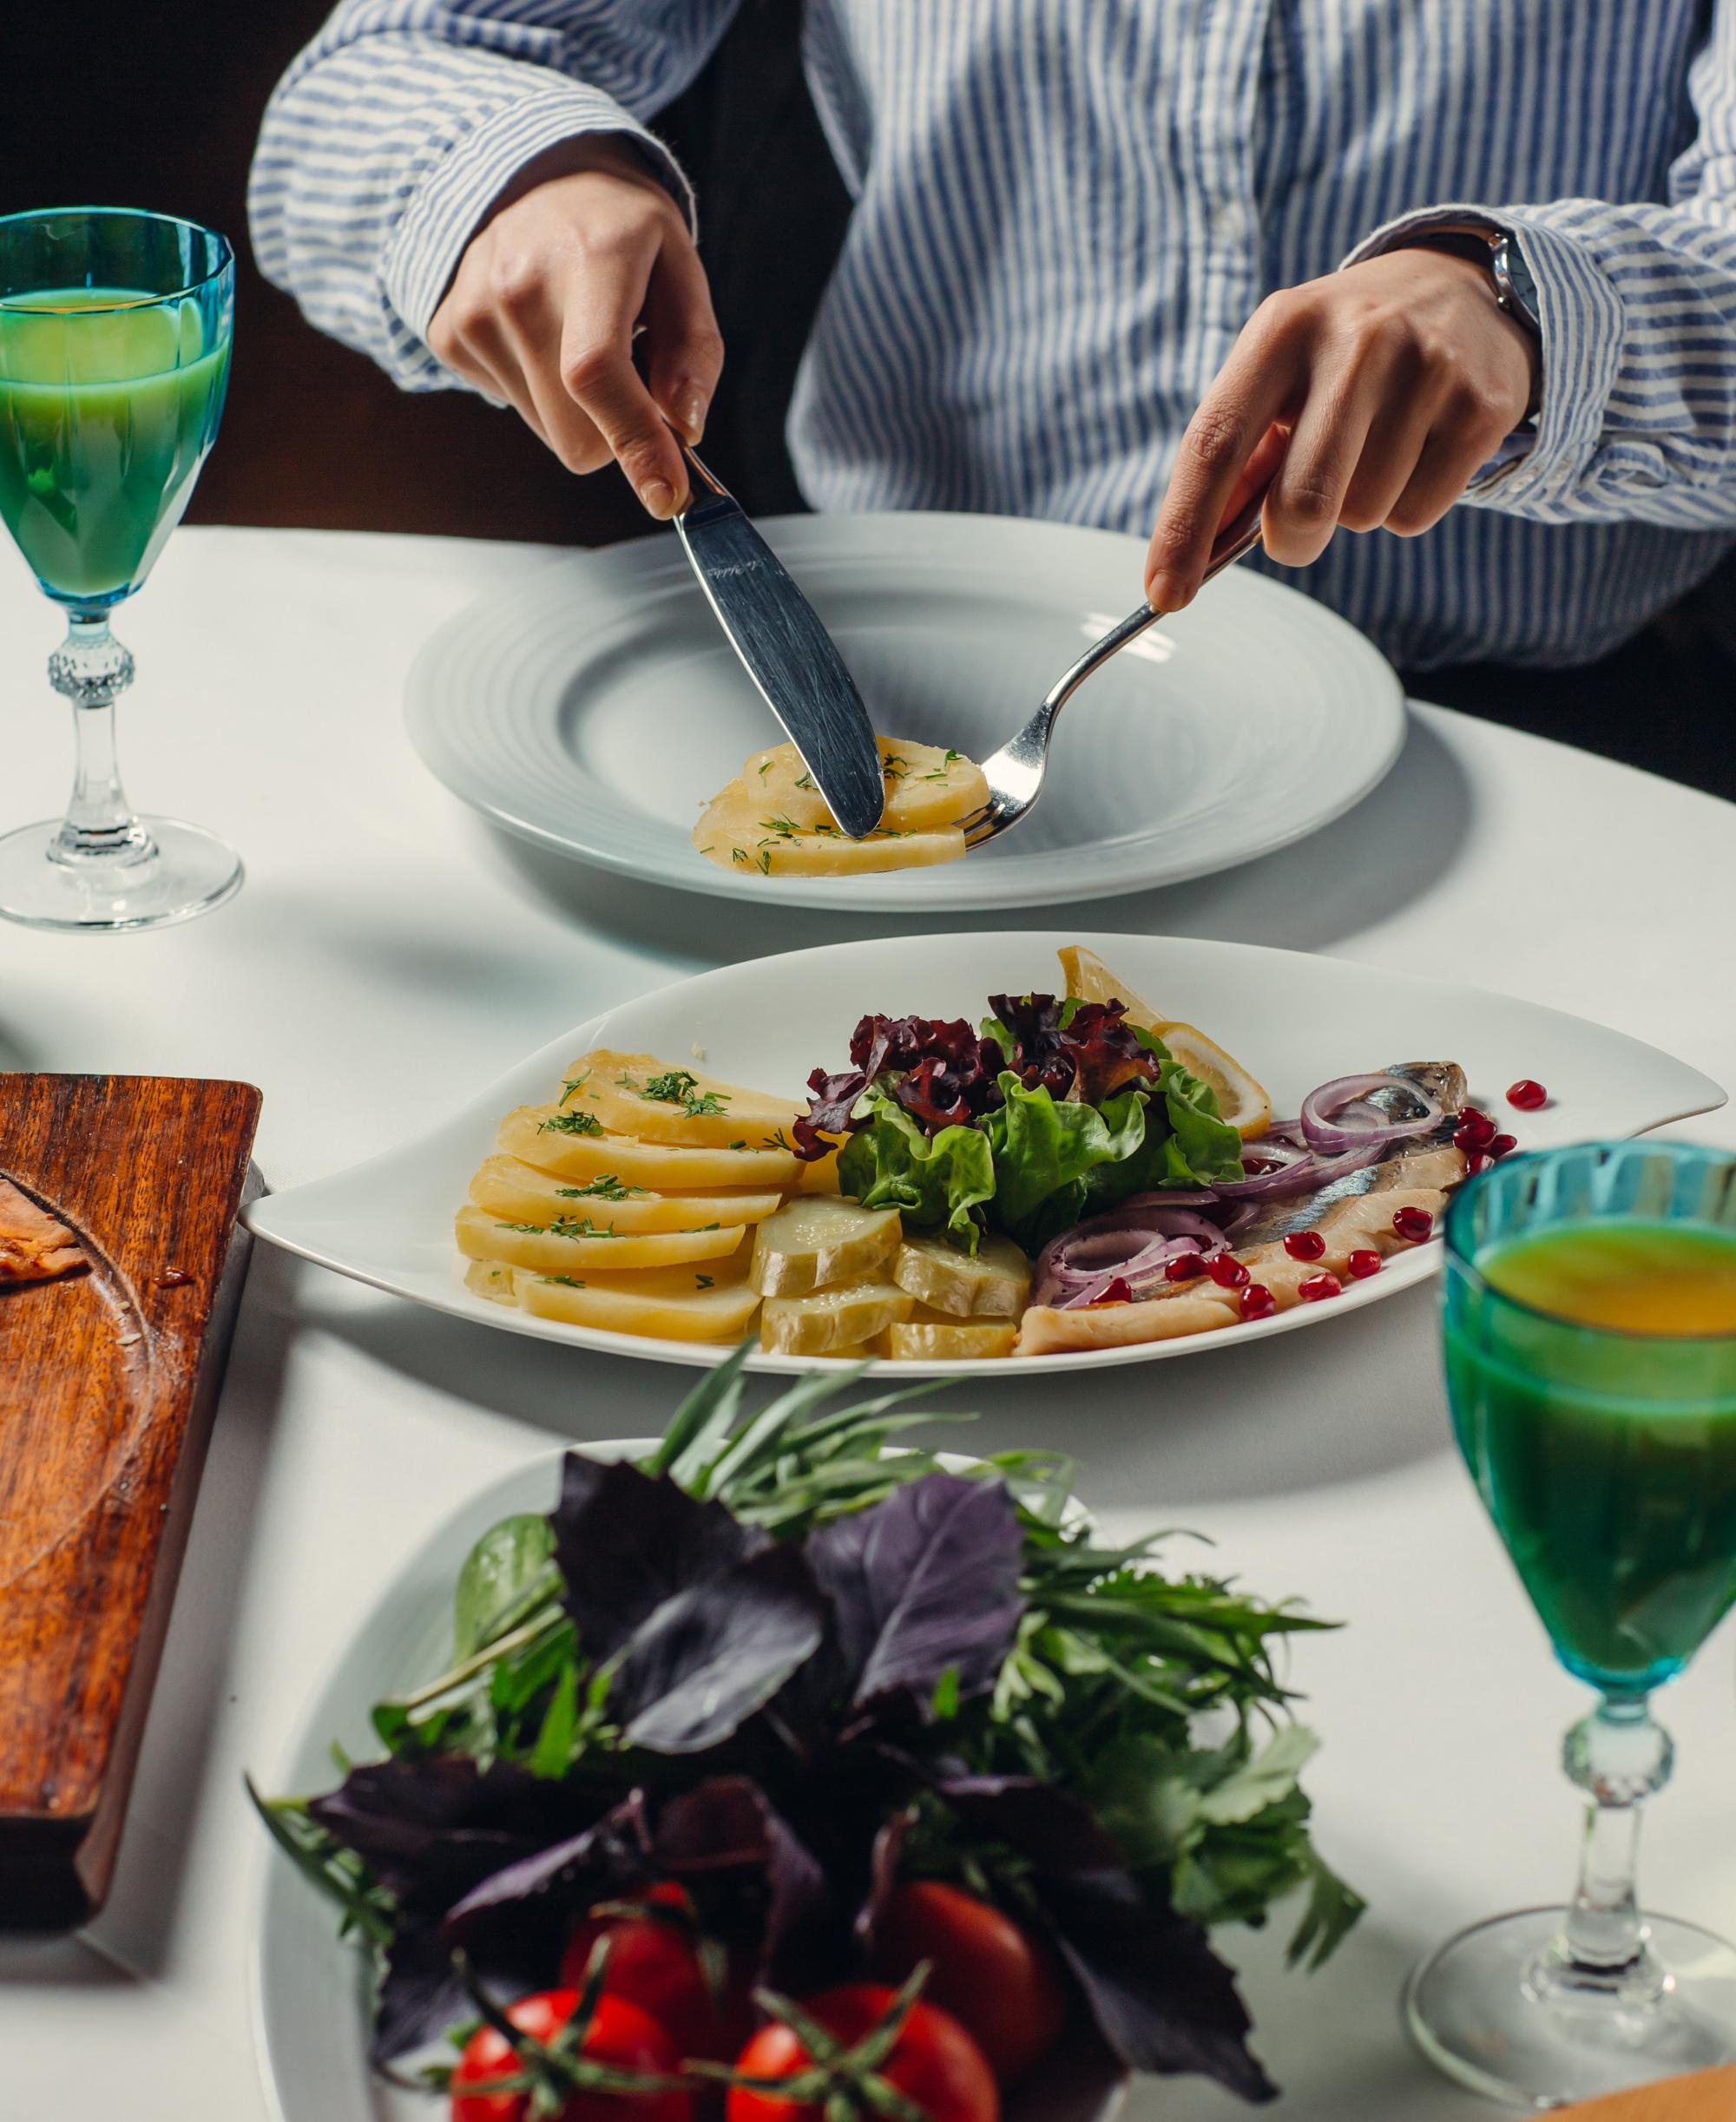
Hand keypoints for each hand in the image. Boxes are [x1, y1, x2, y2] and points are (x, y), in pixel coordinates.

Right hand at [428, 135, 721, 517]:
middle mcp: (519, 285)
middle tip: (628, 365)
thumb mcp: (680, 267)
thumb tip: (684, 427)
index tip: (665, 495)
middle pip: (575, 434)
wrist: (532, 177)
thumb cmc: (620, 229)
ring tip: (578, 333)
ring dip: (576, 407)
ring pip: (548, 431)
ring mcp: (475, 311)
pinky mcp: (450, 334)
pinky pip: (513, 406)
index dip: (633, 442)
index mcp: (590, 258)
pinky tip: (541, 331)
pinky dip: (539, 387)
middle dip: (616, 430)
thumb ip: (693, 351)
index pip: (597, 372)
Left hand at [1145, 247, 1539, 609]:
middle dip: (1290, 540)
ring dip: (1355, 512)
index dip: (1184, 527)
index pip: (1216, 443)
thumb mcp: (1277, 379)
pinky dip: (1404, 508)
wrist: (1460, 290)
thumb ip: (1235, 463)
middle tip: (1297, 527)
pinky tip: (1414, 452)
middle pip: (1301, 502)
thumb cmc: (1340, 358)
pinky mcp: (1481, 406)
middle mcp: (1356, 338)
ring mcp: (1427, 368)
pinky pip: (1415, 516)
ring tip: (1372, 451)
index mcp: (1281, 329)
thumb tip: (1186, 561)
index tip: (1164, 594)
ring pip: (1362, 516)